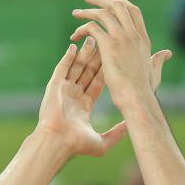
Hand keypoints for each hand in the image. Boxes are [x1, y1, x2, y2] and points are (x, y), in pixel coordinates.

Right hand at [38, 37, 125, 157]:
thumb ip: (117, 134)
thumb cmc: (77, 144)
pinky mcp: (54, 86)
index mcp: (84, 107)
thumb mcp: (103, 143)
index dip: (106, 71)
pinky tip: (74, 46)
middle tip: (106, 43)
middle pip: (87, 72)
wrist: (57, 143)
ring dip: (84, 54)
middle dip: (97, 58)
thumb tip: (131, 127)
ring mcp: (63, 91)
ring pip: (76, 67)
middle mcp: (74, 96)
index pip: (97, 83)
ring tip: (92, 39)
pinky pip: (62, 68)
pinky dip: (68, 56)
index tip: (116, 60)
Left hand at [71, 0, 171, 112]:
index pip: (133, 10)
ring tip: (77, 13)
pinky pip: (92, 27)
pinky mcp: (109, 46)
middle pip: (118, 5)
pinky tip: (75, 36)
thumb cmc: (145, 92)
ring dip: (88, 11)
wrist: (138, 100)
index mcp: (143, 39)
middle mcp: (133, 35)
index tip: (109, 0)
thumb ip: (159, 60)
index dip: (120, 2)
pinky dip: (82, 28)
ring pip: (103, 13)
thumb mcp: (154, 72)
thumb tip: (167, 53)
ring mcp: (122, 39)